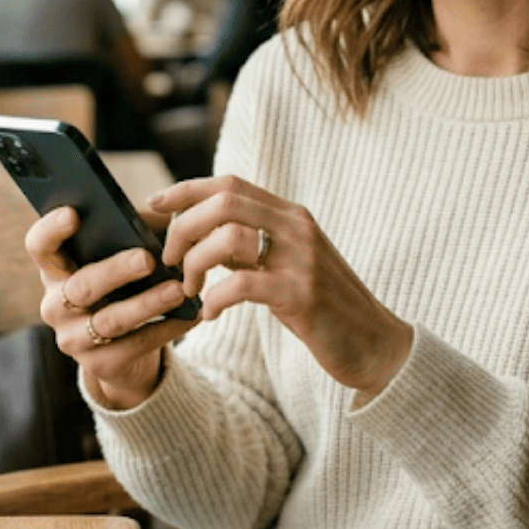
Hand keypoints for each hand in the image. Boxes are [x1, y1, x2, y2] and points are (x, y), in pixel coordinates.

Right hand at [28, 207, 197, 409]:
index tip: (73, 213)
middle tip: (147, 258)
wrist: (123, 352)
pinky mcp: (99, 365)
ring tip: (178, 290)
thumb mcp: (117, 261)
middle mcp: (55, 306)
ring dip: (147, 303)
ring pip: (110, 320)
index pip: (39, 246)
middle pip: (80, 287)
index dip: (51, 229)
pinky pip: (135, 345)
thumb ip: (130, 234)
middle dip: (115, 271)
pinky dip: (165, 329)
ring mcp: (73, 339)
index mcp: (55, 271)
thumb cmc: (121, 289)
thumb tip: (164, 211)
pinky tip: (188, 316)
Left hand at [153, 175, 412, 396]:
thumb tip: (199, 236)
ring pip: (228, 236)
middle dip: (184, 228)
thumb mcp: (284, 266)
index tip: (153, 202)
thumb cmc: (322, 308)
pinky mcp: (303, 295)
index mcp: (291, 216)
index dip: (186, 189)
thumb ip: (249, 247)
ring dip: (195, 263)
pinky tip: (208, 313)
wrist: (374, 344)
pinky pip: (242, 285)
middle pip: (223, 202)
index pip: (230, 184)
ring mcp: (302, 260)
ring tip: (190, 290)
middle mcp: (297, 228)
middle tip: (171, 260)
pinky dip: (214, 298)